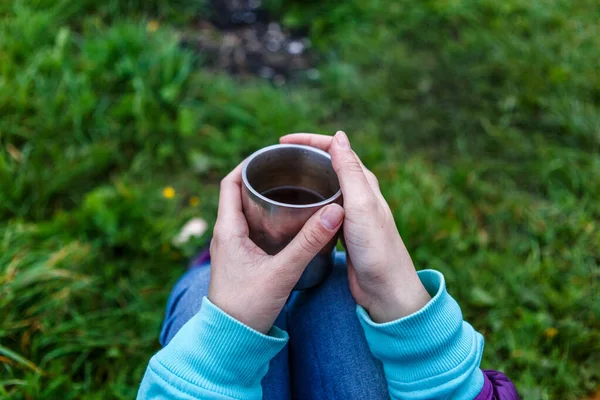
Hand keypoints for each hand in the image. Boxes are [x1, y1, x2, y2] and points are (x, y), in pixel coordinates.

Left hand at [208, 162, 344, 333]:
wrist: (231, 339)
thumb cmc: (247, 306)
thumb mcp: (282, 272)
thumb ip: (309, 243)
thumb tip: (335, 211)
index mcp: (228, 229)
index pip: (230, 183)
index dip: (247, 165)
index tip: (271, 155)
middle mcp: (226, 233)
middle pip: (239, 193)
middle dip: (261, 178)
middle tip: (289, 170)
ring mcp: (232, 247)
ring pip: (246, 211)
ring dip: (264, 198)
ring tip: (291, 188)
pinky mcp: (241, 259)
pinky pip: (252, 228)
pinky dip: (267, 218)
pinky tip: (288, 222)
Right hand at [280, 132, 430, 321]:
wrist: (385, 289)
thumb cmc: (376, 248)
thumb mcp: (360, 205)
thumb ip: (349, 171)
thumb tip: (339, 136)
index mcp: (364, 182)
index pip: (335, 150)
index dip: (308, 141)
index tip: (282, 142)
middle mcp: (358, 194)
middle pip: (328, 165)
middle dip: (303, 156)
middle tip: (277, 158)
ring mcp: (350, 213)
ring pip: (324, 186)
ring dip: (305, 177)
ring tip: (280, 178)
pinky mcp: (343, 231)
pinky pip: (322, 208)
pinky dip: (308, 201)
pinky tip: (295, 208)